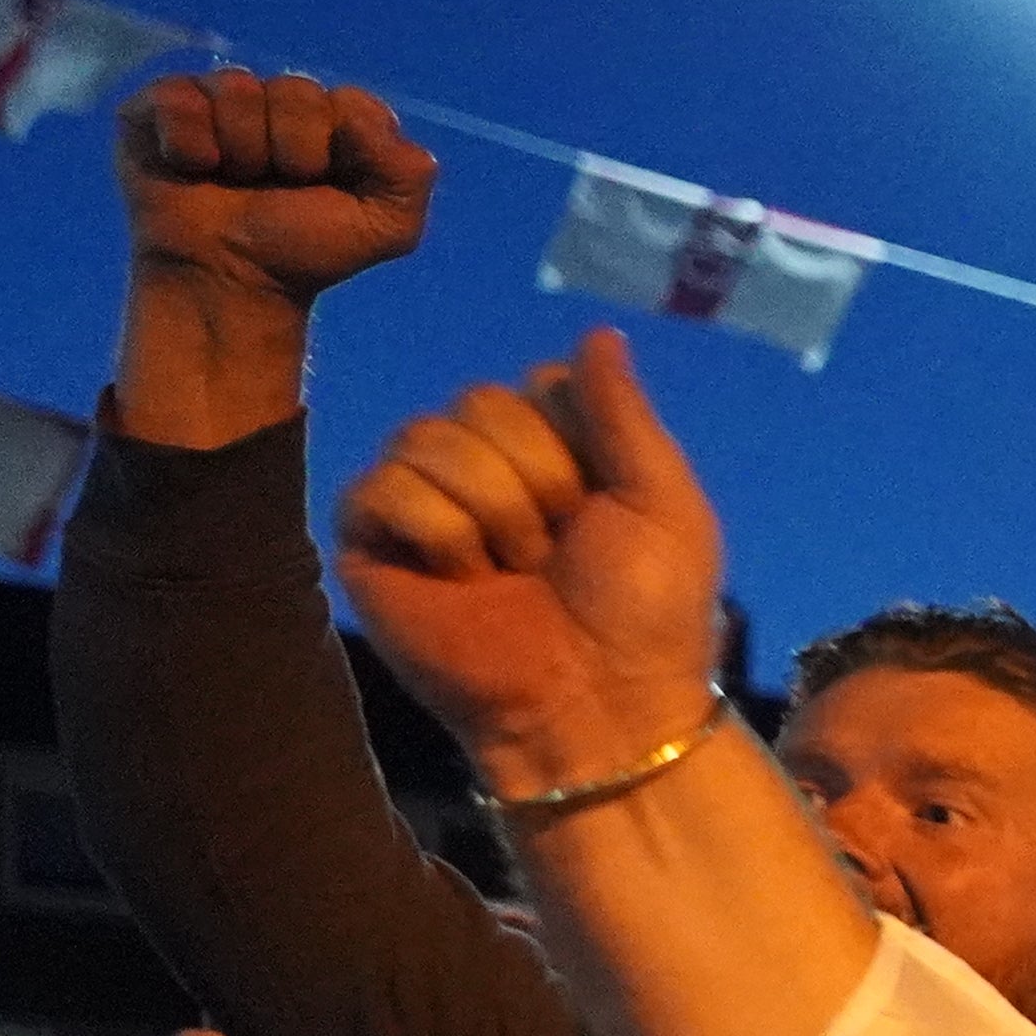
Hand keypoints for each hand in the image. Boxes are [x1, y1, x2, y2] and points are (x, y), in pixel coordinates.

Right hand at [116, 69, 435, 305]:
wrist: (230, 281)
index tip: (325, 187)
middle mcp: (277, 100)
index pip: (351, 101)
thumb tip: (364, 119)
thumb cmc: (303, 252)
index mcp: (334, 119)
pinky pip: (179, 99)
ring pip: (237, 89)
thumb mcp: (387, 227)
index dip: (340, 150)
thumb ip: (409, 174)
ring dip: (241, 152)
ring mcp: (218, 98)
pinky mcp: (160, 107)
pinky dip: (188, 144)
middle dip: (292, 155)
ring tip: (233, 182)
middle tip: (274, 188)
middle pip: (296, 92)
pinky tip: (192, 170)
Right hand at [334, 331, 726, 796]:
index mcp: (554, 449)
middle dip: (537, 481)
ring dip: (493, 514)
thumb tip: (598, 331)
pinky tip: (461, 582)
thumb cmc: (645, 614)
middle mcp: (483, 464)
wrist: (598, 704)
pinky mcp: (370, 541)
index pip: (542, 382)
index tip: (604, 510)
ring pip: (431, 437)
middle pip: (483, 401)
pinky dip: (438, 534)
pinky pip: (383, 484)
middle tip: (555, 556)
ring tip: (513, 576)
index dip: (579, 445)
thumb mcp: (664, 502)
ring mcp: (422, 500)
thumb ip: (624, 412)